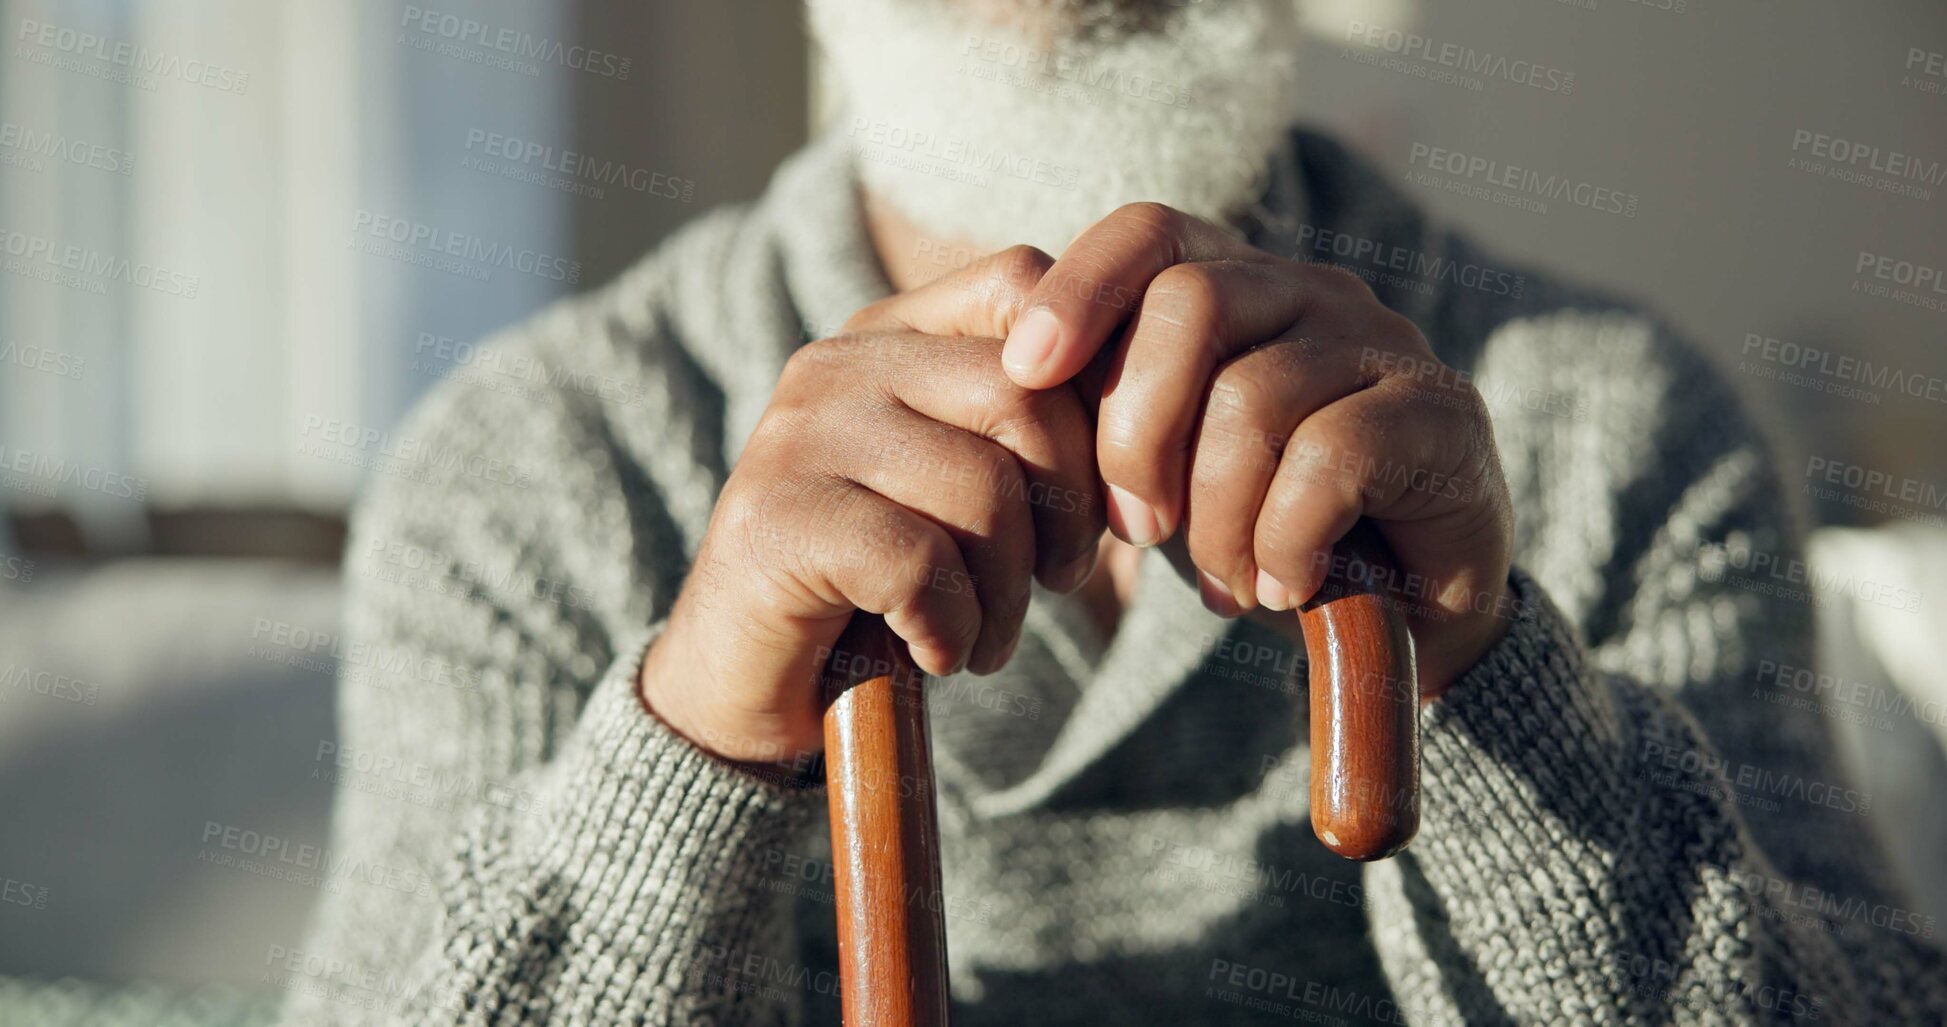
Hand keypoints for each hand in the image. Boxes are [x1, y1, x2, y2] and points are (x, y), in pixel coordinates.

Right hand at [640, 248, 1103, 763]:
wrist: (751, 687)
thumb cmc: (887, 588)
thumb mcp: (971, 492)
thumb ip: (1035, 430)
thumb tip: (1158, 399)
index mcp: (891, 335)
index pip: (1025, 283)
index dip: (1096, 382)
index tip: (1104, 489)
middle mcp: (837, 363)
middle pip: (1024, 392)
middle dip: (1072, 508)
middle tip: (1059, 582)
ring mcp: (797, 436)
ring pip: (984, 488)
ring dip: (1013, 594)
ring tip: (990, 638)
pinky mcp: (776, 521)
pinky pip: (922, 564)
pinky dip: (954, 629)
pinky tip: (935, 654)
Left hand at [998, 203, 1514, 695]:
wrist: (1405, 615)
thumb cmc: (1261, 529)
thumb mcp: (1164, 473)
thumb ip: (1105, 419)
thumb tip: (1014, 381)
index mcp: (1235, 285)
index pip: (1149, 231)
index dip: (1079, 289)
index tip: (1023, 373)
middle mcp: (1312, 291)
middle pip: (1188, 304)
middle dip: (1136, 432)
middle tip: (1136, 530)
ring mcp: (1384, 344)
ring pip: (1253, 396)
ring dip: (1214, 515)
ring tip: (1225, 580)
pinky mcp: (1442, 413)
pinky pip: (1327, 460)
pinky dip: (1283, 540)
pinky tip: (1283, 584)